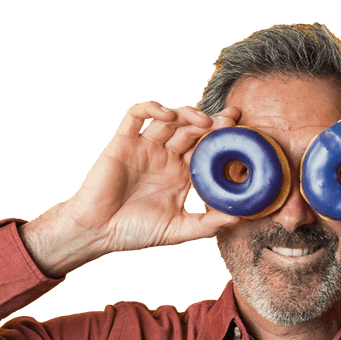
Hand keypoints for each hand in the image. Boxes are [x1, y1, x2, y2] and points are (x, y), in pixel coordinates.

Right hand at [21, 103, 241, 276]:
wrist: (99, 231)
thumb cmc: (136, 232)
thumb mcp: (178, 230)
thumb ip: (207, 225)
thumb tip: (239, 218)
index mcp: (182, 174)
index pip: (207, 149)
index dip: (223, 138)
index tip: (242, 131)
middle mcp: (166, 157)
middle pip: (193, 129)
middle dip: (212, 121)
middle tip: (230, 120)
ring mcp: (145, 147)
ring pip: (170, 119)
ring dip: (187, 114)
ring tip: (202, 120)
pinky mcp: (123, 141)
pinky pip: (136, 115)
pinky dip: (152, 108)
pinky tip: (166, 114)